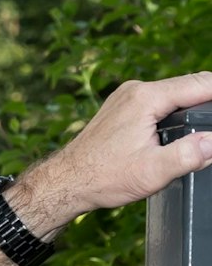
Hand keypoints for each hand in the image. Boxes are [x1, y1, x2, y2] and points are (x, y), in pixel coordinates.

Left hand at [18, 72, 211, 231]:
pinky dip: (179, 109)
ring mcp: (128, 97)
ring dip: (196, 105)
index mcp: (146, 98)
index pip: (201, 84)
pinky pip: (162, 101)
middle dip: (211, 100)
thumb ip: (189, 154)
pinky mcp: (125, 107)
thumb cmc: (102, 176)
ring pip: (176, 93)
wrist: (67, 181)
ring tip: (208, 121)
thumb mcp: (153, 171)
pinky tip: (188, 127)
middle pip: (190, 85)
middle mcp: (136, 90)